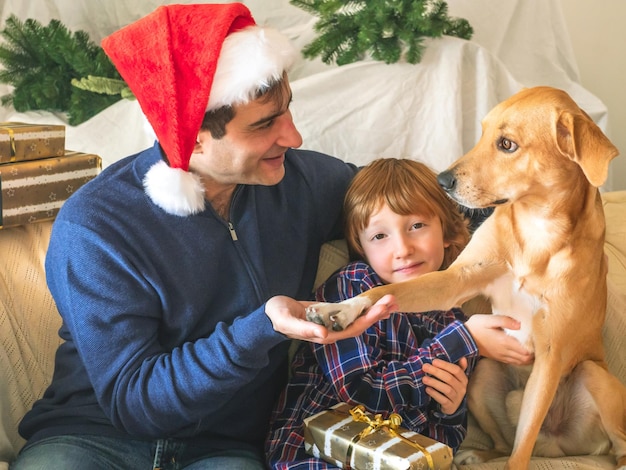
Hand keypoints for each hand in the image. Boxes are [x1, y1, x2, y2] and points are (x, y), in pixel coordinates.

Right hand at [265, 295, 396, 343]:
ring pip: (358, 318)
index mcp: (324, 335)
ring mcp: (331, 322)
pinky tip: (374, 301)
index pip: (352, 329)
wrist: (270, 316)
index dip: (368, 320)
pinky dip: (363, 307)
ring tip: (390, 301)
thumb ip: (305, 330)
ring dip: (374, 310)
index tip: (381, 309)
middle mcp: (332, 331)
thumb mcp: (288, 322)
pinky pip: (350, 311)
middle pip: (360, 324)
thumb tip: (324, 335)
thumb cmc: (276, 319)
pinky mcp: (329, 314)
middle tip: (393, 301)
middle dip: (377, 313)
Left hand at [422, 357, 467, 414]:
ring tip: (424, 379)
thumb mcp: (455, 377)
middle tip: (425, 367)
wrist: (451, 405)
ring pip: (447, 389)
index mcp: (463, 379)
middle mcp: (462, 388)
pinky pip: (443, 400)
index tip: (434, 361)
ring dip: (434, 383)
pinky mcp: (451, 407)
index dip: (445, 365)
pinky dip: (435, 394)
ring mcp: (457, 398)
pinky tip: (427, 389)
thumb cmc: (451, 387)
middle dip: (436, 372)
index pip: (456, 370)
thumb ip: (458, 367)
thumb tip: (463, 357)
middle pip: (449, 378)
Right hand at [464, 314, 533, 364]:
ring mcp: (501, 356)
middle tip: (540, 347)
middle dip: (535, 355)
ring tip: (534, 351)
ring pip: (520, 362)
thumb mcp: (489, 319)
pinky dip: (521, 361)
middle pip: (525, 358)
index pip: (526, 351)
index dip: (535, 349)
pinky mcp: (498, 357)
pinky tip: (524, 355)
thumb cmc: (476, 326)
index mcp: (504, 342)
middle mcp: (504, 351)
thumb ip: (505, 321)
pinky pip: (513, 362)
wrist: (463, 337)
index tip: (540, 342)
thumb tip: (520, 324)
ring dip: (529, 359)